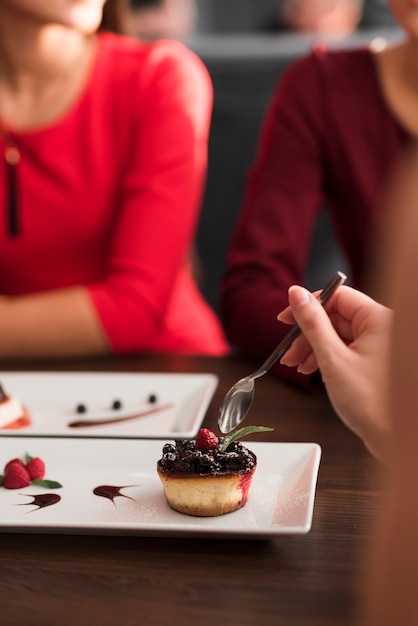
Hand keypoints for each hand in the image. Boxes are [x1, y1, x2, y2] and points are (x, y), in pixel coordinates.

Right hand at [277, 285, 392, 460]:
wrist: (396, 439)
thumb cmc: (374, 404)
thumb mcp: (333, 358)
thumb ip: (312, 323)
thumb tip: (297, 294)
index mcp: (378, 319)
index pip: (337, 296)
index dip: (308, 305)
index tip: (286, 318)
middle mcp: (382, 328)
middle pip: (335, 316)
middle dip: (308, 334)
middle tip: (289, 351)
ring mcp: (380, 345)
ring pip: (338, 334)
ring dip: (314, 348)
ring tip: (298, 366)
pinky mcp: (376, 361)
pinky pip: (347, 349)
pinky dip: (327, 358)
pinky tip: (314, 370)